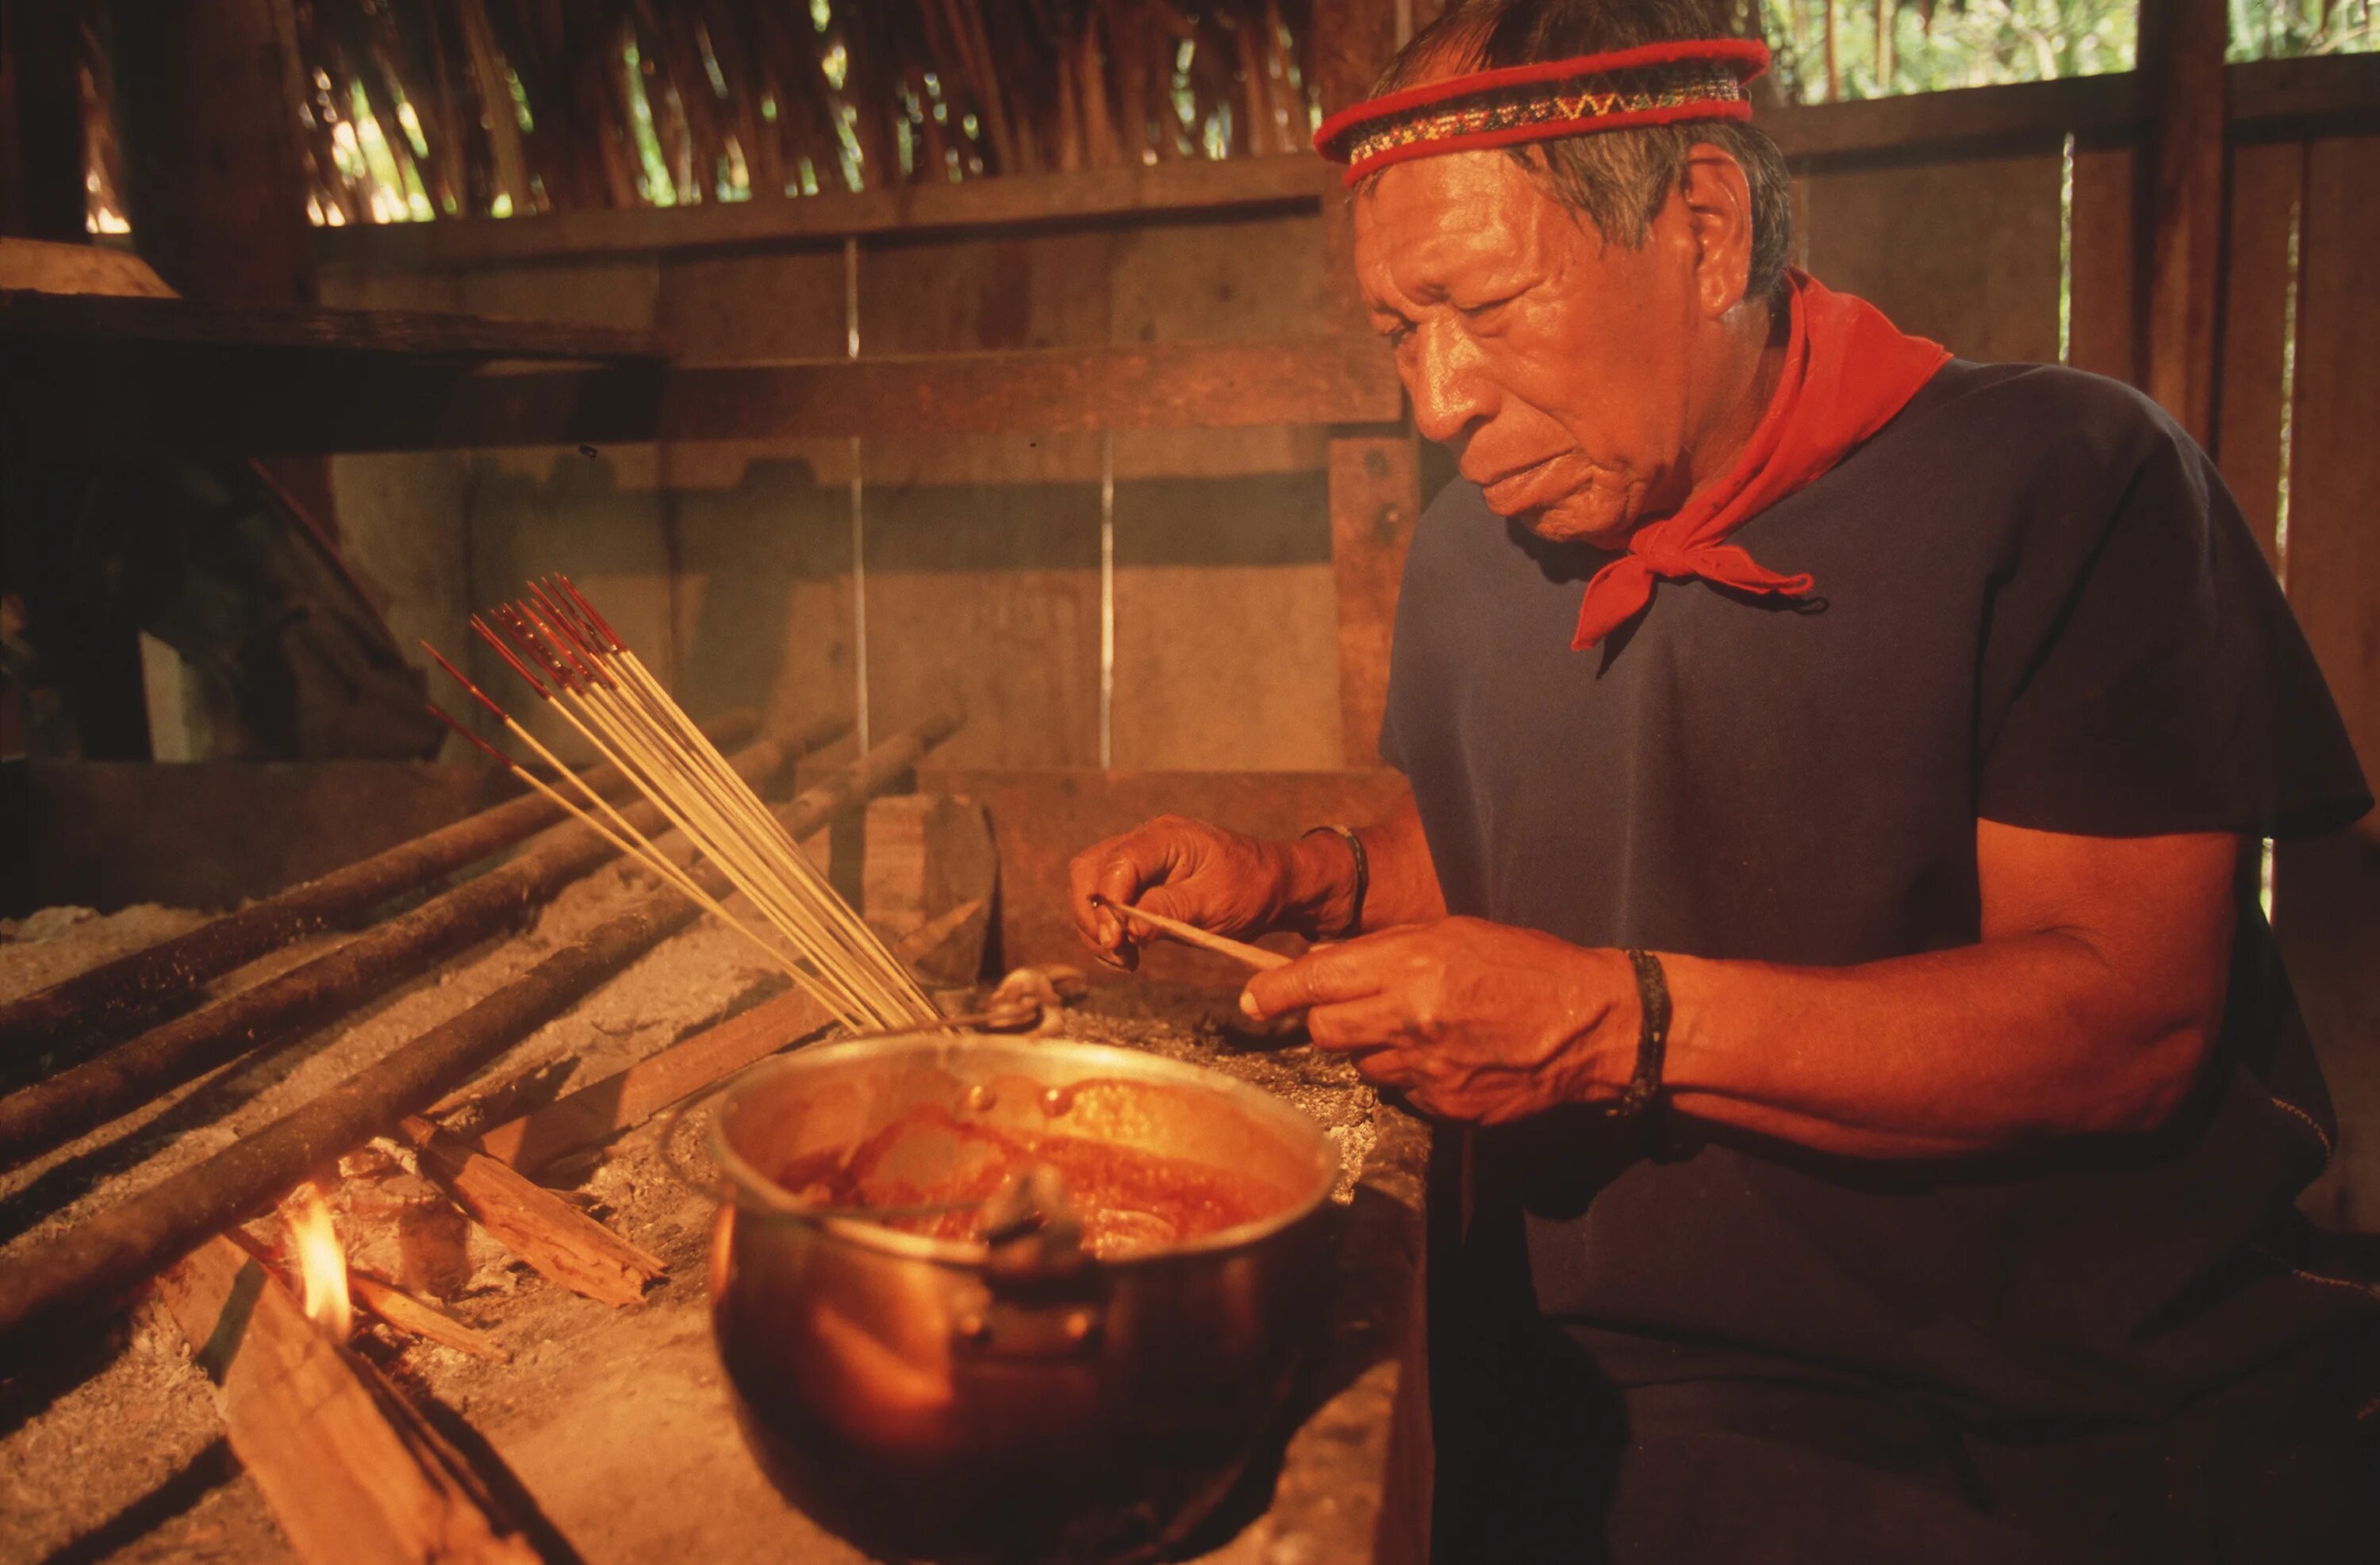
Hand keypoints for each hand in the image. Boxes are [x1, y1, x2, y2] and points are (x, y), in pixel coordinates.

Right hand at [1068, 815, 1303, 969]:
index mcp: (1167, 837)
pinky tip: (1128, 950)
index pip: (1116, 863)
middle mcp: (1146, 841)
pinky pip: (1107, 898)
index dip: (1106, 904)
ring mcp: (1141, 859)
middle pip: (1089, 870)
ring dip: (1096, 925)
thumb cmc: (1251, 890)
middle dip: (1092, 916)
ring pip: (1091, 885)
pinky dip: (1108, 926)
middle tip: (1118, 952)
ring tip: (1124, 957)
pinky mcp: (1141, 879)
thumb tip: (1126, 929)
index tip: (1116, 941)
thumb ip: (1168, 912)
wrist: (1274, 885)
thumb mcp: (1214, 905)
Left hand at [1240, 918, 1638, 1123]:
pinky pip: (1401, 1091)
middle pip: (1324, 1030)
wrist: (1593, 1024)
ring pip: (1360, 1064)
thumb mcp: (1453, 934)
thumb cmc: (1526, 967)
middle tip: (1352, 1010)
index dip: (1274, 992)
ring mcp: (1426, 1067)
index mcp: (1410, 964)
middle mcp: (1410, 1017)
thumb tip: (1325, 967)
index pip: (1314, 981)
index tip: (1253, 998)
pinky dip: (1410, 1076)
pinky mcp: (1445, 1105)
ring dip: (1373, 1049)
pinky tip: (1447, 1057)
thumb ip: (1385, 953)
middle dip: (1326, 1020)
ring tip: (1419, 1031)